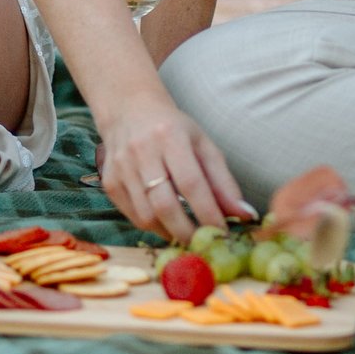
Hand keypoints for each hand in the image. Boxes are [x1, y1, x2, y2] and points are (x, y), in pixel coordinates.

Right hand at [97, 95, 253, 240]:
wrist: (128, 111)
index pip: (192, 183)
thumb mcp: (203, 145)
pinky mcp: (109, 182)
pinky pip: (132, 216)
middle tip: (204, 243)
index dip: (209, 213)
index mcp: (170, 136)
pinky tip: (167, 224)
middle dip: (188, 231)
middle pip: (165, 205)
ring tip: (188, 235)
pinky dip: (153, 227)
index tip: (224, 233)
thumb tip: (245, 215)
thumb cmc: (173, 129)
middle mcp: (141, 151)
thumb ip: (224, 181)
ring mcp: (121, 168)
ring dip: (170, 232)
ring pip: (146, 216)